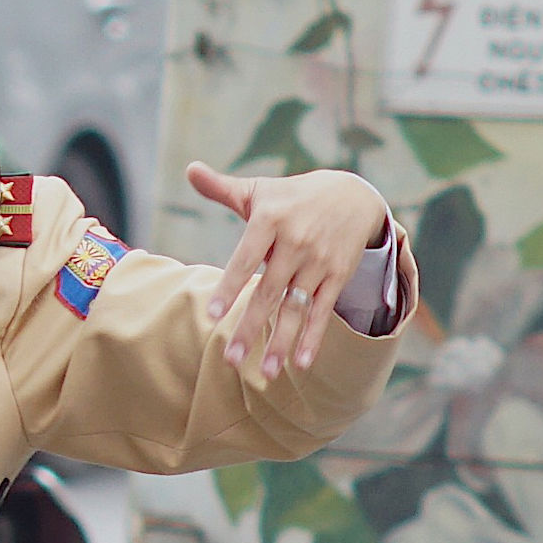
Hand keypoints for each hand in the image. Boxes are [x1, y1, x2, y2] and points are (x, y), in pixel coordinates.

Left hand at [182, 164, 393, 381]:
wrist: (353, 195)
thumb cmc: (292, 197)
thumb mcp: (259, 190)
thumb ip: (222, 188)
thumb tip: (189, 169)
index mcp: (269, 219)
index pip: (244, 258)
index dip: (229, 287)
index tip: (212, 315)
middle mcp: (295, 243)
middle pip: (268, 292)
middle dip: (250, 328)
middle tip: (230, 360)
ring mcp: (318, 262)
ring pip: (295, 308)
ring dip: (281, 342)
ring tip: (266, 373)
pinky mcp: (338, 276)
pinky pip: (323, 311)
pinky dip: (313, 338)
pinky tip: (300, 363)